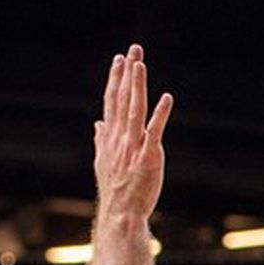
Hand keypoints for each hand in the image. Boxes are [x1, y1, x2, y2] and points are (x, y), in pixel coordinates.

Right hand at [93, 44, 170, 224]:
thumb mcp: (103, 161)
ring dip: (137, 86)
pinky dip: (159, 114)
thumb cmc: (116, 189)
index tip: (119, 59)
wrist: (121, 215)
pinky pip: (154, 132)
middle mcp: (119, 139)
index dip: (115, 79)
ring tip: (140, 65)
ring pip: (134, 110)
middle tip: (133, 49)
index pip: (111, 102)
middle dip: (127, 73)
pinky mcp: (148, 158)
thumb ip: (101, 139)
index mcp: (110, 138)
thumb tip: (97, 123)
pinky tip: (166, 97)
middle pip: (122, 100)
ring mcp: (133, 148)